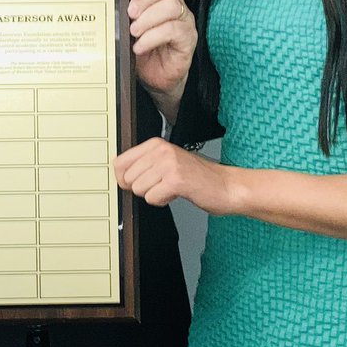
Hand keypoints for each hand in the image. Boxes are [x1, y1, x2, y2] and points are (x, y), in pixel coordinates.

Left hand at [115, 137, 235, 211]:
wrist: (226, 186)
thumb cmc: (197, 178)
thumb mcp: (166, 163)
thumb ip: (143, 166)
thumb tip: (119, 178)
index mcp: (155, 144)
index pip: (119, 162)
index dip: (124, 179)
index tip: (139, 183)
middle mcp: (160, 149)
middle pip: (127, 179)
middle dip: (143, 188)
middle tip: (163, 185)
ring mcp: (168, 163)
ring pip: (138, 190)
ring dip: (155, 195)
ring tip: (173, 187)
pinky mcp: (176, 179)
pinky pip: (152, 198)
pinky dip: (163, 201)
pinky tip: (178, 193)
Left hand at [120, 0, 196, 116]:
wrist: (155, 77)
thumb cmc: (141, 49)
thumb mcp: (127, 29)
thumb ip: (122, 15)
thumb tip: (108, 7)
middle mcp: (174, 3)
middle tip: (130, 14)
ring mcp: (183, 20)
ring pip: (170, 6)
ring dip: (148, 19)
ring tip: (133, 32)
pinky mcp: (188, 38)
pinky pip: (173, 30)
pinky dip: (152, 37)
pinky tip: (139, 46)